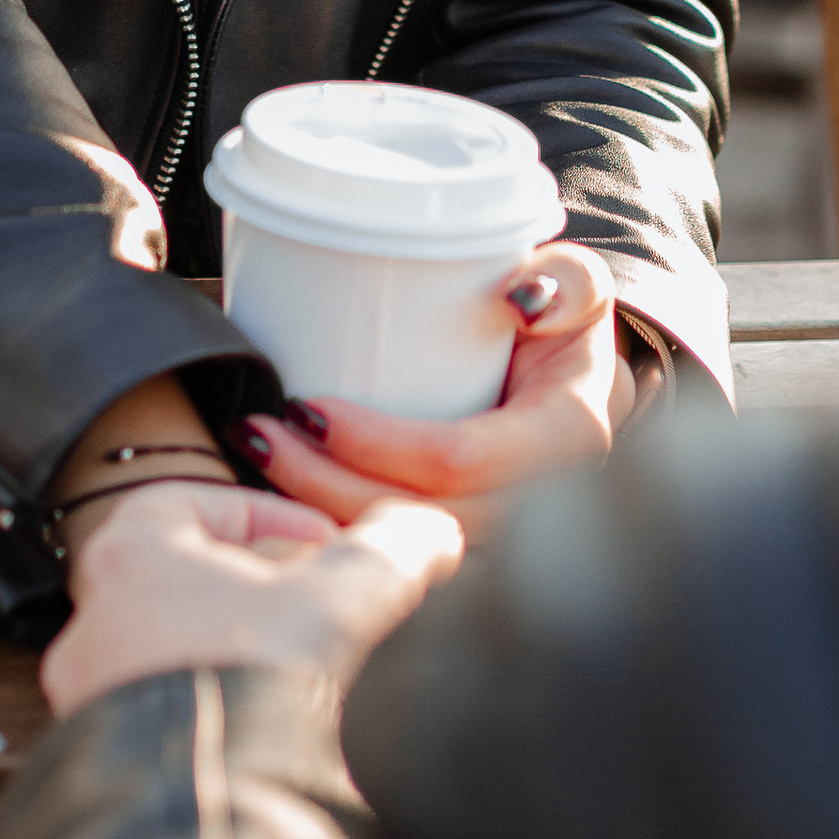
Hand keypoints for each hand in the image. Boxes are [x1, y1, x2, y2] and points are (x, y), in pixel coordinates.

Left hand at [39, 479, 463, 719]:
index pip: (189, 499)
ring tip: (312, 681)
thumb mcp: (343, 602)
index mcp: (129, 559)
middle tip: (326, 610)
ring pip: (175, 657)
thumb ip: (389, 552)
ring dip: (241, 658)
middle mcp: (92, 629)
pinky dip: (219, 718)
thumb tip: (429, 530)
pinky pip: (168, 723)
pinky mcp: (106, 774)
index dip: (265, 513)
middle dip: (262, 591)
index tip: (322, 541)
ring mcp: (90, 706)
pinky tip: (275, 744)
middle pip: (184, 581)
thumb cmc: (256, 700)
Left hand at [228, 241, 632, 543]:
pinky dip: (332, 536)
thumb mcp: (580, 288)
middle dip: (322, 487)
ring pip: (397, 551)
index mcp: (564, 442)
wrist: (581, 386)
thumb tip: (518, 297)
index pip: (455, 461)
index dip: (375, 444)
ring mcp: (499, 537)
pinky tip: (279, 507)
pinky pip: (393, 557)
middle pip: (413, 519)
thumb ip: (569, 281)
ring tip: (257, 463)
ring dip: (316, 516)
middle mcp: (535, 506)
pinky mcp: (464, 546)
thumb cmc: (566, 329)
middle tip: (257, 435)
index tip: (306, 407)